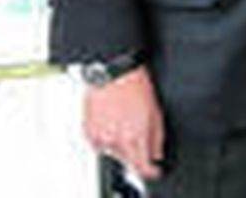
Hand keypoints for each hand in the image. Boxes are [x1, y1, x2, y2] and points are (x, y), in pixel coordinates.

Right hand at [82, 66, 163, 180]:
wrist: (112, 74)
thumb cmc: (135, 87)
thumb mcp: (155, 111)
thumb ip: (157, 137)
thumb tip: (157, 153)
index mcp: (135, 136)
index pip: (142, 166)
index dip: (150, 171)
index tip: (154, 170)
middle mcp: (116, 141)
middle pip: (128, 161)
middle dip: (136, 154)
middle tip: (139, 135)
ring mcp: (100, 138)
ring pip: (113, 153)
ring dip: (121, 145)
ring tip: (124, 121)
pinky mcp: (88, 134)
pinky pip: (99, 145)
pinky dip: (107, 138)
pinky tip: (112, 122)